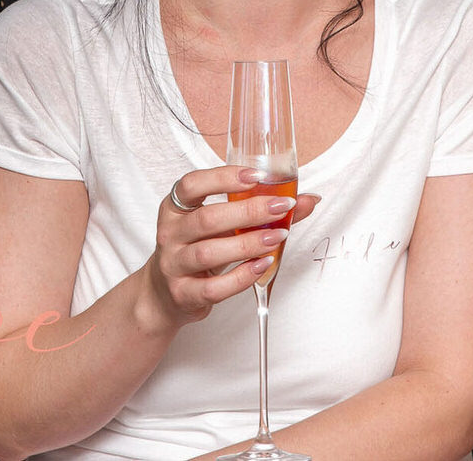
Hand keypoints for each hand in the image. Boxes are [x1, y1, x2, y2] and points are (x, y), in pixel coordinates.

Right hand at [136, 165, 319, 334]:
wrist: (165, 295)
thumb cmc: (198, 250)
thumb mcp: (220, 227)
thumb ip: (259, 212)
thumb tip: (307, 200)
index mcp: (176, 208)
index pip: (191, 185)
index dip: (222, 178)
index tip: (255, 176)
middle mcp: (170, 234)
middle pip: (206, 218)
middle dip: (248, 212)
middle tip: (280, 207)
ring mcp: (173, 266)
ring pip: (209, 252)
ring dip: (247, 244)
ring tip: (276, 238)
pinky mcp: (183, 294)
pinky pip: (213, 288)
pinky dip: (241, 277)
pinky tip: (262, 266)